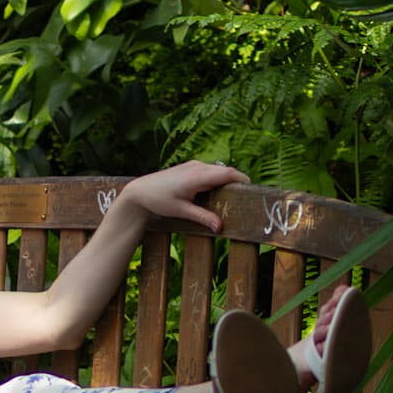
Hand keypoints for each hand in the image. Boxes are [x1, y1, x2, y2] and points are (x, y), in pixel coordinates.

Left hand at [118, 160, 249, 231]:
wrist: (140, 190)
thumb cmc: (159, 200)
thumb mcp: (182, 211)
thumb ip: (202, 217)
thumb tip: (220, 227)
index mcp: (197, 176)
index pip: (227, 173)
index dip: (242, 179)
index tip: (252, 189)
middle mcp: (197, 167)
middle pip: (225, 171)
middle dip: (237, 181)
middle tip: (246, 197)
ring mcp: (193, 165)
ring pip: (217, 170)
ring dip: (226, 180)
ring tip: (233, 196)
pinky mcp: (190, 167)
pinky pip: (209, 171)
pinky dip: (217, 179)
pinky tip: (217, 192)